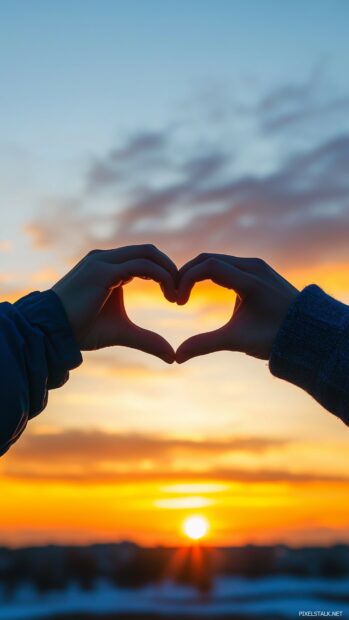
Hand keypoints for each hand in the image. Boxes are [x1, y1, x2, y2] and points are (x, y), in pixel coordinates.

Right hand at [52, 245, 176, 362]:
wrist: (52, 333)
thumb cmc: (81, 331)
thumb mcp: (122, 333)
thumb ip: (147, 340)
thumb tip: (171, 357)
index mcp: (108, 267)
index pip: (144, 258)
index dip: (164, 272)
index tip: (175, 296)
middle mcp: (105, 259)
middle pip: (149, 251)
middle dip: (171, 268)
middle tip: (182, 293)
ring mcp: (103, 262)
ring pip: (148, 254)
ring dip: (169, 272)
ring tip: (176, 296)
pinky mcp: (102, 271)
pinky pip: (141, 266)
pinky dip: (160, 276)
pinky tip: (169, 294)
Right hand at [176, 253, 297, 362]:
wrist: (307, 334)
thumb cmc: (274, 337)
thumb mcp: (237, 341)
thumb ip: (205, 344)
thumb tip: (177, 357)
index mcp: (249, 279)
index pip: (207, 266)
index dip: (186, 280)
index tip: (178, 301)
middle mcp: (253, 266)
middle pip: (209, 259)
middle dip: (187, 274)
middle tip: (174, 293)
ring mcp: (258, 266)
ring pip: (218, 260)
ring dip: (198, 273)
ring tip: (184, 292)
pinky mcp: (259, 271)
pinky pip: (229, 265)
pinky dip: (211, 273)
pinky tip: (202, 289)